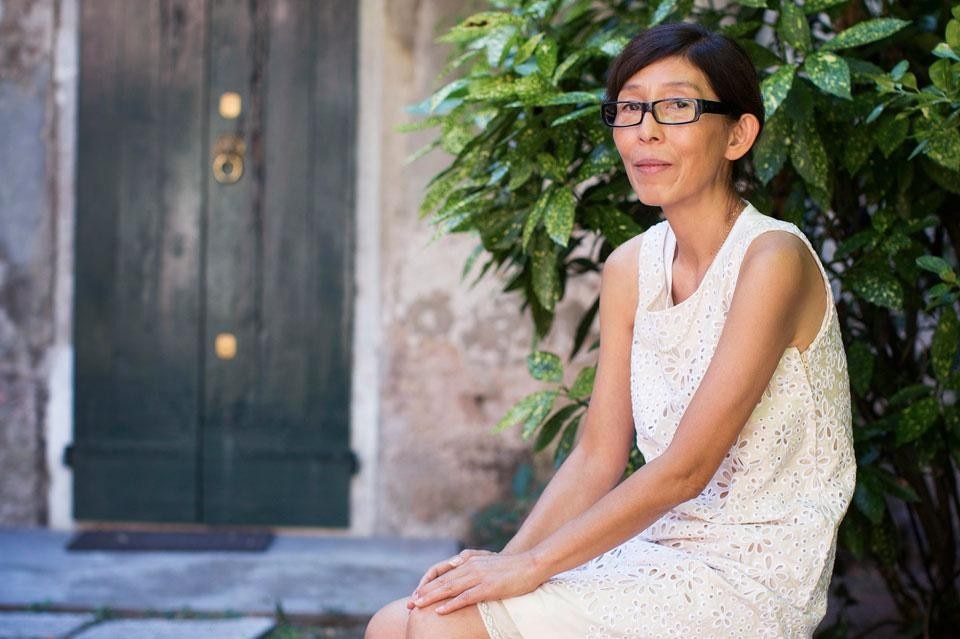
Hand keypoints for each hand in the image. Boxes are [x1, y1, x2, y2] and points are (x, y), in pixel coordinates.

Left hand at [408, 549, 546, 614]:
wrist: (531, 564)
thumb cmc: (512, 567)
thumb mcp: (488, 563)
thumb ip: (474, 567)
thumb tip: (462, 574)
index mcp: (470, 562)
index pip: (443, 574)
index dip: (428, 584)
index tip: (416, 594)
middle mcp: (471, 567)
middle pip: (442, 581)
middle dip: (424, 592)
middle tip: (410, 603)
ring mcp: (478, 577)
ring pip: (449, 588)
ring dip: (431, 598)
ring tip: (417, 605)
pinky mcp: (487, 588)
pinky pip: (465, 597)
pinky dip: (450, 604)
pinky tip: (440, 611)